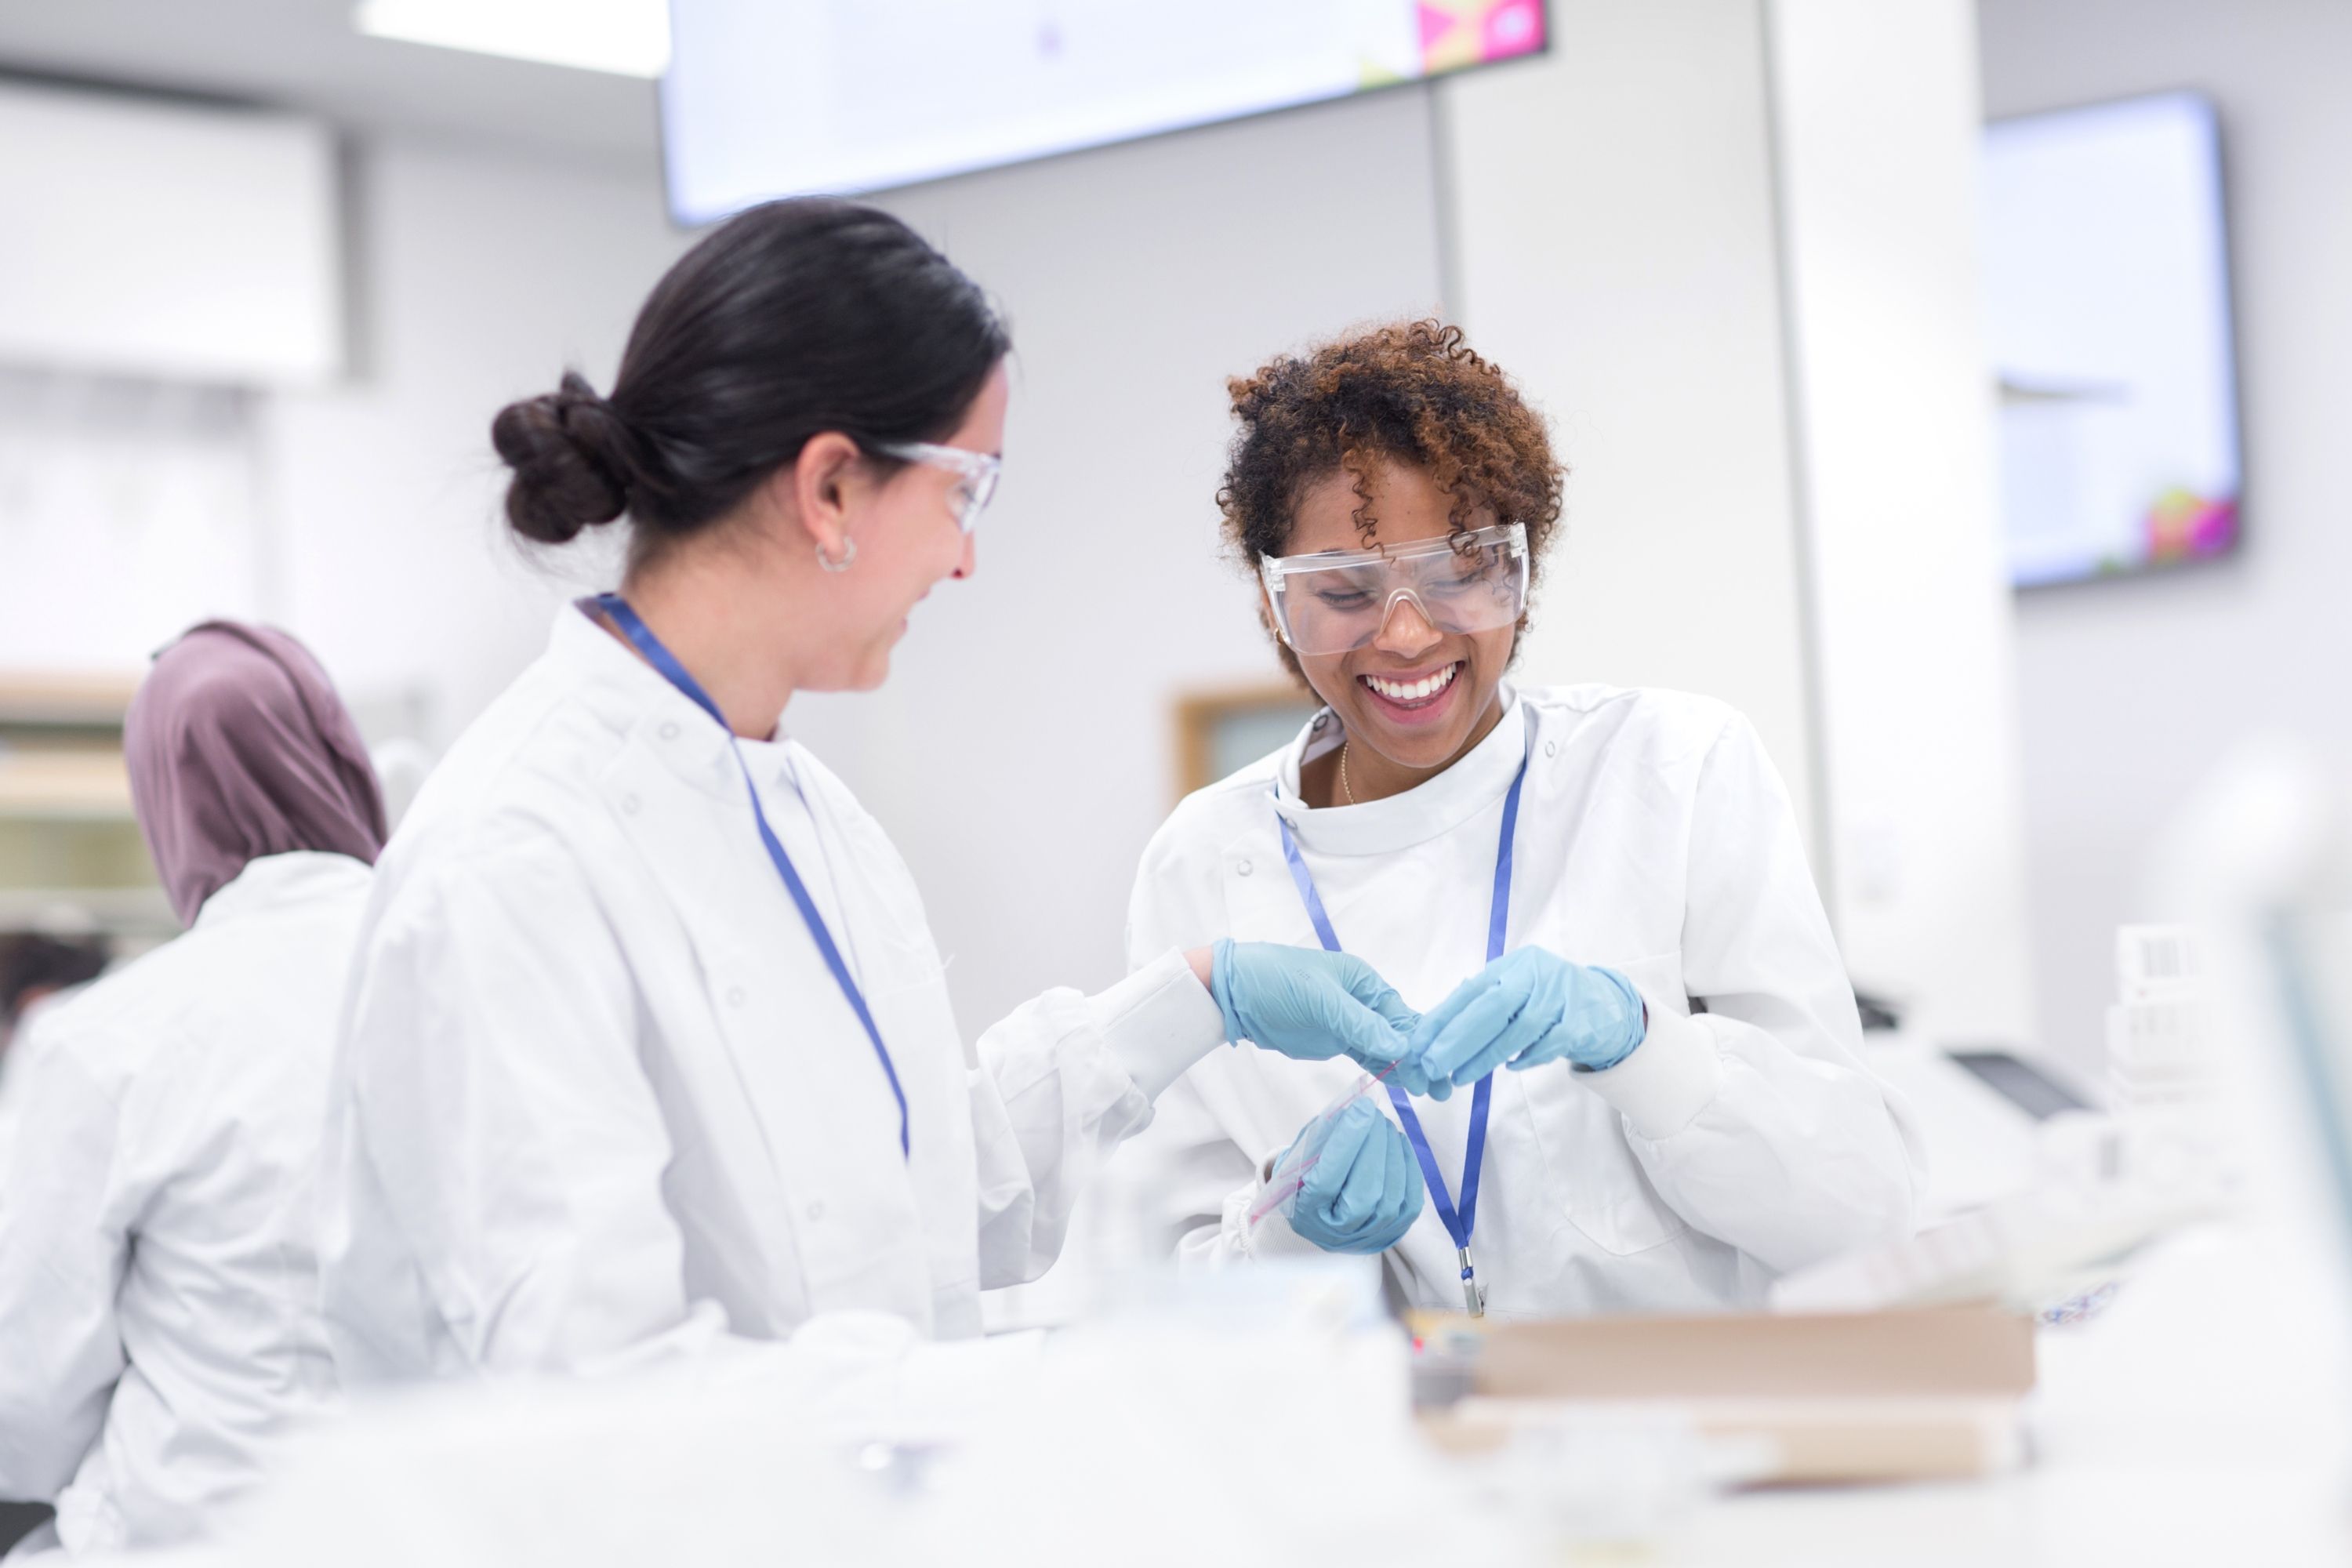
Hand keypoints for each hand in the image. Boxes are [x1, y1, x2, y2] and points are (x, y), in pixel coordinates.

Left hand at [1210, 940, 1426, 1093]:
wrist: (1235, 993)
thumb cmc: (1277, 981)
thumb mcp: (1320, 999)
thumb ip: (1359, 1024)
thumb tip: (1400, 1047)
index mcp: (1365, 982)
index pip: (1401, 1014)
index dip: (1421, 1040)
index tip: (1438, 1065)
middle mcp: (1363, 1002)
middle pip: (1399, 1033)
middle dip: (1422, 1058)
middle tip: (1443, 1087)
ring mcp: (1349, 1023)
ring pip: (1386, 1048)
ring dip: (1408, 1068)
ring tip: (1433, 1091)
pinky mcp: (1335, 1041)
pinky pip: (1367, 1057)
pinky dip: (1385, 1070)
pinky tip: (1404, 1084)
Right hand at [1282, 1099, 1424, 1253]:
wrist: (1320, 1214)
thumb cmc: (1306, 1176)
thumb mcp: (1302, 1155)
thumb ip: (1324, 1136)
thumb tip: (1357, 1110)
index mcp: (1306, 1213)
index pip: (1327, 1180)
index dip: (1347, 1142)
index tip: (1361, 1107)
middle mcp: (1337, 1233)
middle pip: (1365, 1193)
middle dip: (1375, 1145)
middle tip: (1375, 1114)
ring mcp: (1368, 1237)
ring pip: (1391, 1198)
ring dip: (1392, 1154)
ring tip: (1386, 1126)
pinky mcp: (1393, 1233)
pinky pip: (1410, 1201)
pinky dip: (1409, 1168)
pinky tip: (1399, 1143)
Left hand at [1410, 948, 1645, 1097]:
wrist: (1605, 1003)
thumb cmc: (1547, 1000)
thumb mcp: (1515, 990)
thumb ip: (1483, 1003)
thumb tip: (1435, 1030)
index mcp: (1512, 965)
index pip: (1470, 991)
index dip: (1442, 1018)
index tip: (1418, 1045)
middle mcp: (1535, 974)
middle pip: (1492, 1007)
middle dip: (1457, 1039)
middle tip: (1432, 1065)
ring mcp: (1560, 995)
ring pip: (1519, 1028)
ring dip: (1486, 1056)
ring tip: (1460, 1076)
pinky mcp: (1581, 1019)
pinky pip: (1550, 1043)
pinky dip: (1527, 1056)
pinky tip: (1510, 1067)